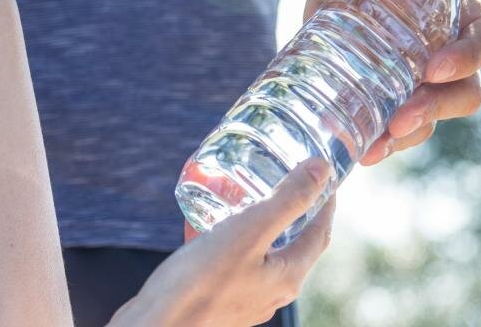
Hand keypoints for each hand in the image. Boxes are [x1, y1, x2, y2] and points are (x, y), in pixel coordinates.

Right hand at [109, 159, 334, 326]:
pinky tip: (206, 223)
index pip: (319, 233)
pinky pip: (232, 262)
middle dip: (292, 211)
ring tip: (243, 197)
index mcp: (287, 276)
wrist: (155, 325)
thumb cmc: (201, 281)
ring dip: (258, 224)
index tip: (322, 176)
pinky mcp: (219, 300)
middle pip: (293, 244)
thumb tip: (322, 169)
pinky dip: (228, 237)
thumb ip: (287, 199)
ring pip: (261, 253)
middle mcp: (271, 292)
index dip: (325, 202)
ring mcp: (245, 299)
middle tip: (285, 181)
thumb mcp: (250, 229)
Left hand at [299, 0, 480, 164]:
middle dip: (436, 108)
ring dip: (410, 134)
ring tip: (375, 146)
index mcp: (458, 6)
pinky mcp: (392, 92)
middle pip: (466, 87)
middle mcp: (449, 46)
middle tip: (401, 118)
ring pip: (434, 114)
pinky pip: (401, 124)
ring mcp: (422, 75)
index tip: (433, 68)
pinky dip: (385, 139)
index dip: (470, 56)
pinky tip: (361, 149)